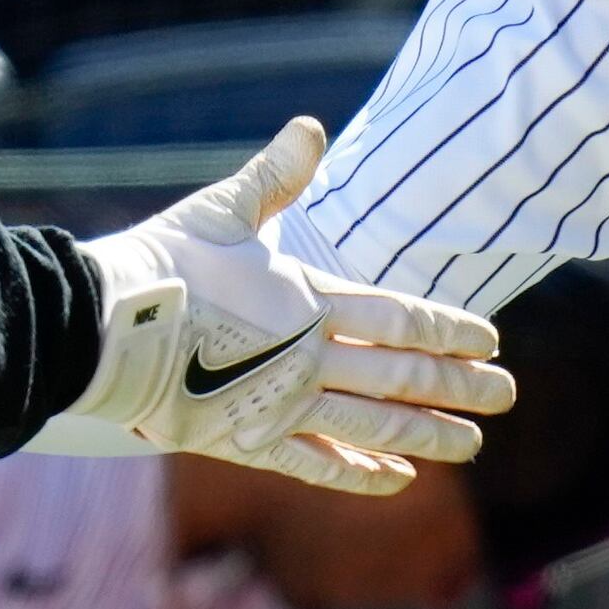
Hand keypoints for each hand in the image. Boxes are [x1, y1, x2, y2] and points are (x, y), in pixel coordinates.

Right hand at [57, 118, 509, 492]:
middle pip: (402, 375)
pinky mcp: (246, 439)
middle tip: (507, 396)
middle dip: (460, 386)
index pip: (399, 317)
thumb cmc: (161, 263)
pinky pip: (316, 464)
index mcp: (308, 299)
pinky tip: (396, 481)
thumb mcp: (222, 208)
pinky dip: (359, 474)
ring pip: (373, 425)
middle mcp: (307, 357)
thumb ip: (274, 176)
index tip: (491, 341)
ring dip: (428, 435)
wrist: (102, 328)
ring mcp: (280, 403)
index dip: (450, 329)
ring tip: (472, 446)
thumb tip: (311, 127)